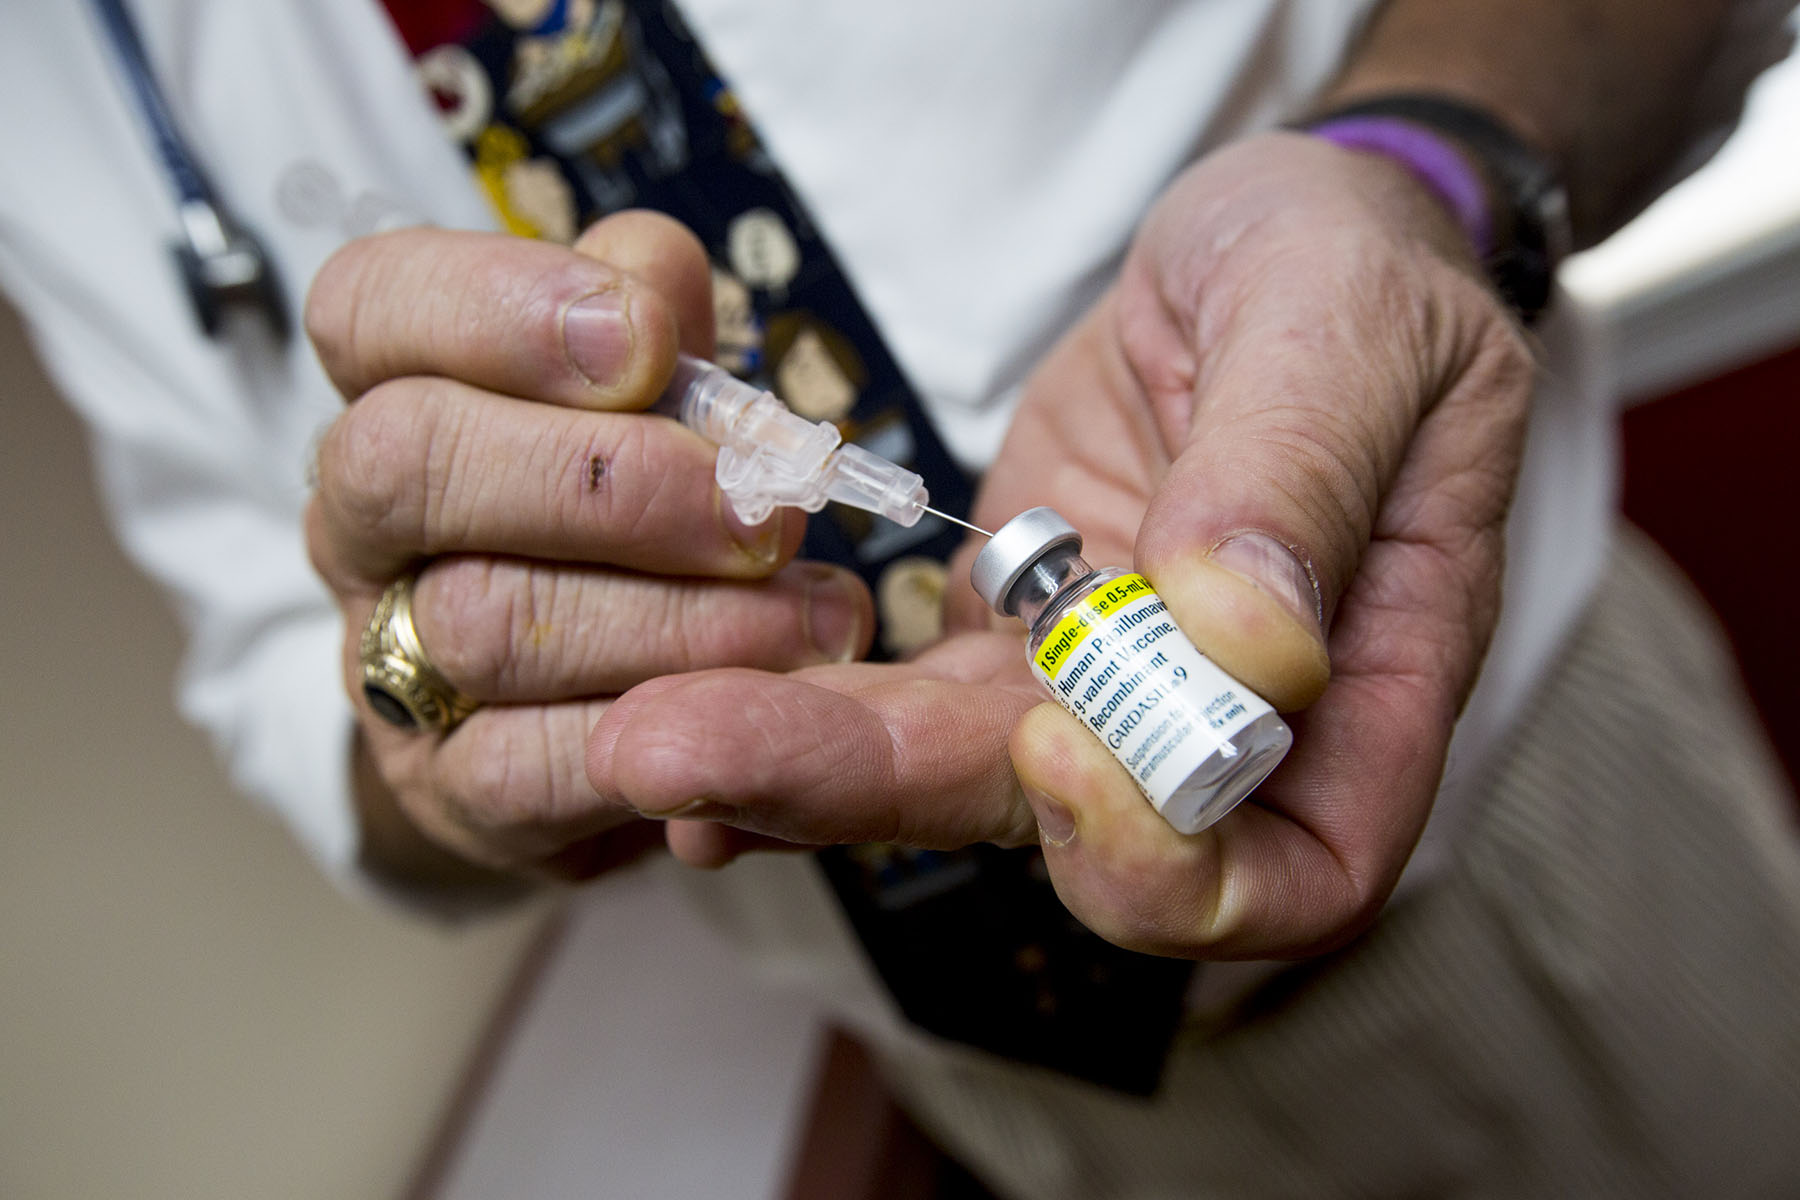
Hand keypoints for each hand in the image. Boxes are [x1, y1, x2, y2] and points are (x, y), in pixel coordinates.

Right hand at [304, 214, 871, 881]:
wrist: (608, 716)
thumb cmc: (635, 520)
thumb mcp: (651, 391)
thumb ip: (650, 314)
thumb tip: (653, 295)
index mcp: (400, 393)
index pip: (368, 306)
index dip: (498, 305)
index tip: (647, 342)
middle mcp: (366, 527)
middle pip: (406, 460)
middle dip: (605, 477)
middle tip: (757, 507)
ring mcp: (392, 666)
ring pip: (487, 622)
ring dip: (677, 616)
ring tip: (813, 615)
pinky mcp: (452, 792)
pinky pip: (531, 764)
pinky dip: (663, 729)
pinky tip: (761, 703)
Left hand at [588, 132, 1532, 957]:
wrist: (1272, 244)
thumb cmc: (1355, 277)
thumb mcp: (1352, 329)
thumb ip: (1300, 475)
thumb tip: (1242, 636)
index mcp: (1369, 685)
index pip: (1297, 870)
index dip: (1169, 852)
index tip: (1059, 735)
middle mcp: (1223, 730)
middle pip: (1069, 840)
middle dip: (873, 799)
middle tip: (690, 756)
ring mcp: (1101, 692)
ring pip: (949, 774)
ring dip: (795, 761)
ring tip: (640, 727)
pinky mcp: (1007, 639)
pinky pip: (897, 701)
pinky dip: (794, 710)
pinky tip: (676, 708)